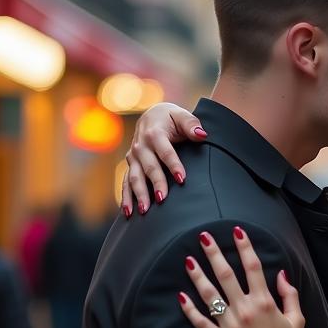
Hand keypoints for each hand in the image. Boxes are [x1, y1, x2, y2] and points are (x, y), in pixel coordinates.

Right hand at [122, 102, 205, 216]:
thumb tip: (202, 135)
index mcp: (154, 133)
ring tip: (145, 211)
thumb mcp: (181, 115)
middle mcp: (141, 145)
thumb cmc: (171, 118)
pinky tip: (128, 212)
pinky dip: (126, 197)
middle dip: (156, 183)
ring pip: (134, 177)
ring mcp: (133, 157)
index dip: (174, 165)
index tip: (181, 179)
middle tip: (163, 199)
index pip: (165, 152)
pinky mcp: (130, 165)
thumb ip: (191, 124)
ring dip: (138, 194)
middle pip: (149, 167)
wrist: (151, 115)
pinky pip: (125, 182)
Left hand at [177, 227, 304, 327]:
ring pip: (210, 295)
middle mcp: (246, 311)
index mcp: (265, 303)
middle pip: (226, 275)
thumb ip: (290, 295)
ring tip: (188, 260)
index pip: (253, 267)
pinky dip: (190, 310)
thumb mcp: (297, 320)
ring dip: (198, 276)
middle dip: (214, 253)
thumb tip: (281, 274)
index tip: (236, 231)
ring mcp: (230, 326)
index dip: (244, 247)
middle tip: (203, 237)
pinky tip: (181, 296)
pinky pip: (201, 323)